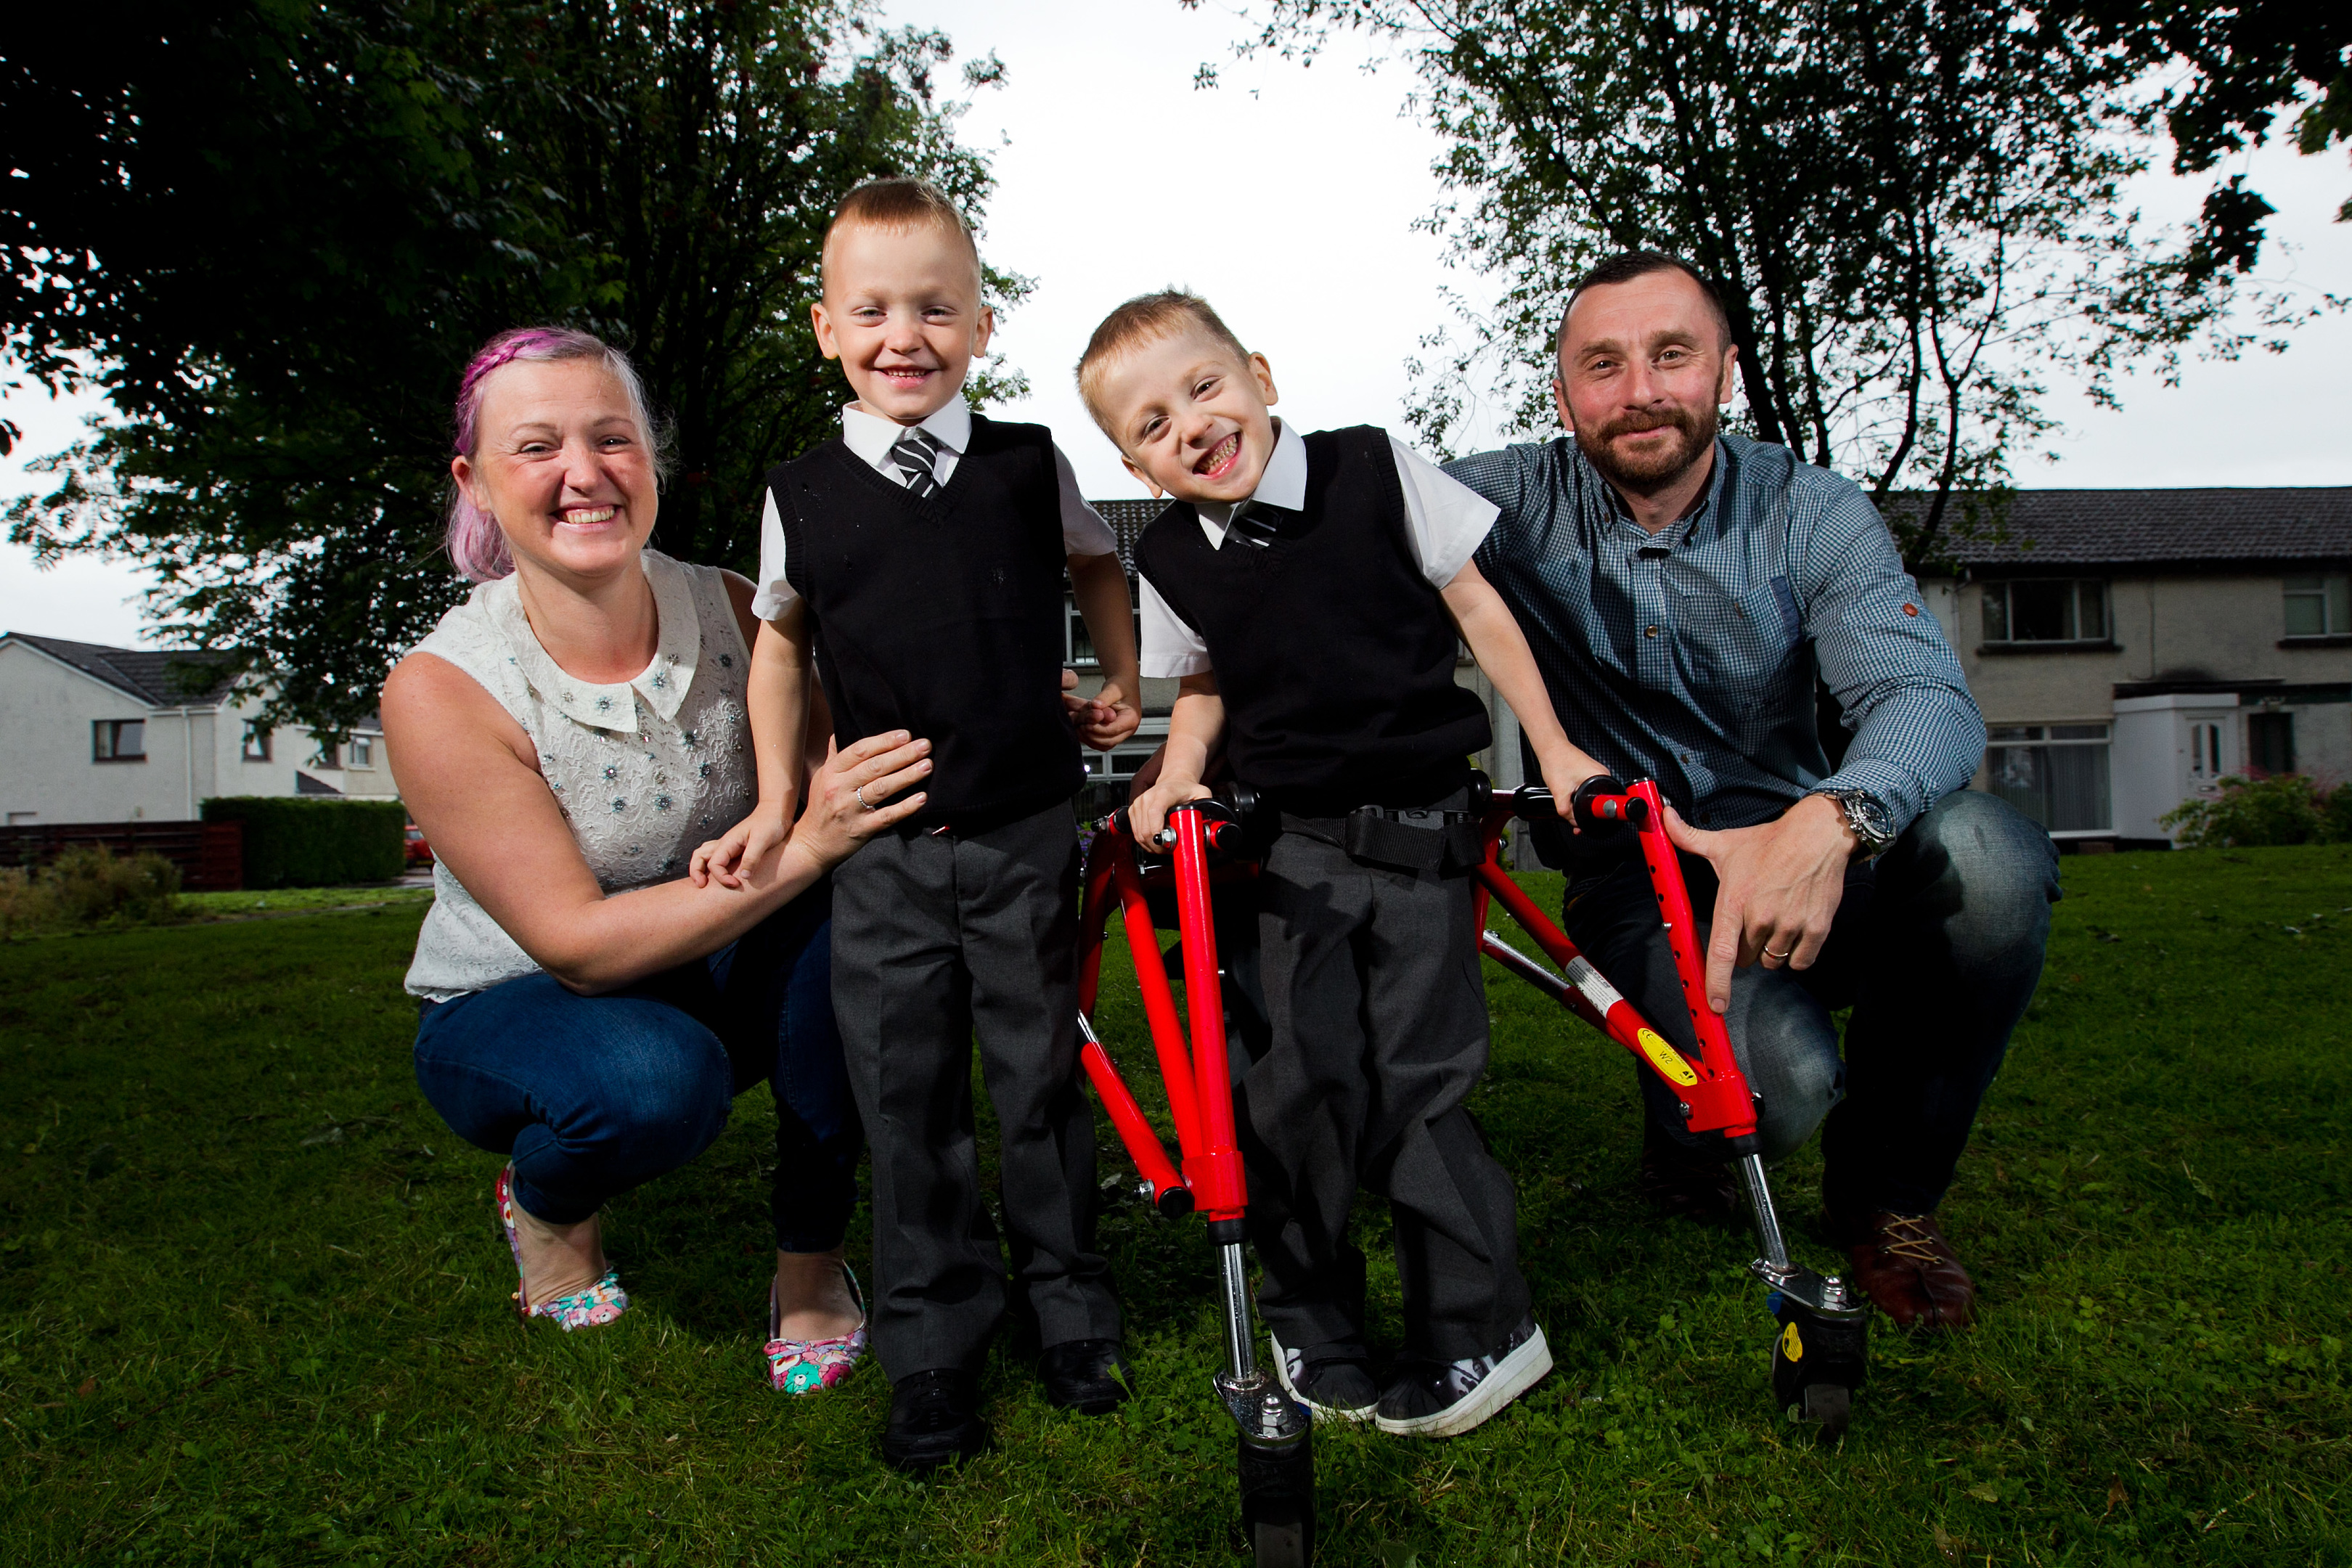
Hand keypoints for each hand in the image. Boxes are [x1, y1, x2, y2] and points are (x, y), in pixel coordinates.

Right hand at [690, 802, 791, 890]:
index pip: (714, 864)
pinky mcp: (736, 848)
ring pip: (705, 856)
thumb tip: (744, 876)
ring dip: (701, 868)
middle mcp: (725, 844)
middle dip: (696, 872)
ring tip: (704, 882)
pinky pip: (717, 858)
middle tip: (701, 886)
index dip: (722, 877)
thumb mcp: (762, 840)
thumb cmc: (769, 823)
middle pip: (699, 856)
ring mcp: (729, 845)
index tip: (736, 884)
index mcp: (728, 842)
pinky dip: (713, 867)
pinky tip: (722, 875)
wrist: (775, 812)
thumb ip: (752, 857)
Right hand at [787, 730, 932, 869]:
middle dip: (903, 754)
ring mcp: (850, 810)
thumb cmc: (821, 807)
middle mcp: (839, 788)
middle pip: (875, 767)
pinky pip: (886, 816)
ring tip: (927, 766)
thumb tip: (839, 733)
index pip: (860, 750)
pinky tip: (922, 798)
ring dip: (907, 775)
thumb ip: (833, 756)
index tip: (905, 735)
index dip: (884, 741)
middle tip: (925, 746)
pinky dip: (905, 807)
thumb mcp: (822, 778)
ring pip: (882, 788)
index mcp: (831, 772)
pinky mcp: (861, 829)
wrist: (811, 844)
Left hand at [1071, 677, 1140, 750]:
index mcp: (1132, 719)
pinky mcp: (1114, 734)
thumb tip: (1096, 706)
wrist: (1123, 685)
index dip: (1098, 729)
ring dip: (1090, 740)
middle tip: (1080, 726)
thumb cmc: (1121, 685)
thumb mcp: (1113, 688)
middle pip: (1109, 741)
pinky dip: (1091, 739)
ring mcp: (1121, 734)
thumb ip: (1104, 697)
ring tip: (1079, 729)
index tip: (1086, 723)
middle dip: (1092, 736)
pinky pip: (1102, 743)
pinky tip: (1082, 731)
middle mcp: (1128, 729)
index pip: (1113, 730)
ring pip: (1104, 745)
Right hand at [1126, 774, 1209, 846]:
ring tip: (1165, 845)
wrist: (1174, 780)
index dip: (1158, 832)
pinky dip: (1146, 841)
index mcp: (1163, 794)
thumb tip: (1207, 823)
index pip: (1154, 814)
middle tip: (1170, 848)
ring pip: (1139, 834)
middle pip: (1145, 830)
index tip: (1167, 843)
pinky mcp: (1134, 811)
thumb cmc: (1185, 788)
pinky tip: (1157, 839)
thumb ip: (1206, 805)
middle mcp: (1147, 798)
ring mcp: (1139, 805)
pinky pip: (1136, 833)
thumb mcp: (1201, 793)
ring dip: (1152, 845)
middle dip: (1158, 845)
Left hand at [1534, 749, 1608, 831]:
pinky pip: (1588, 791)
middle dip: (1585, 813)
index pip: (1604, 805)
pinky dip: (1580, 798)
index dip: (1594, 817)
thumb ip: (1566, 811)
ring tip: (1570, 805)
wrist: (1550, 748)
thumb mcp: (1559, 791)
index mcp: (1602, 777)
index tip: (1585, 823)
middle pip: (1598, 803)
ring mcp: (1597, 773)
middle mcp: (1603, 774)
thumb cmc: (1557, 761)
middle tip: (1574, 819)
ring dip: (1581, 806)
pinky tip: (1571, 798)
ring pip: (1592, 797)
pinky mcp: (1590, 774)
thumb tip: (1574, 823)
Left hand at [1663, 794, 1857, 1012]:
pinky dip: (1796, 955)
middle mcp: (1761, 917)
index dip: (1717, 983)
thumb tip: (1663, 819)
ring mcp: (1791, 925)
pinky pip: (1800, 962)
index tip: (1715, 1004)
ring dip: (1771, 951)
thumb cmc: (1769, 841)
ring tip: (1775, 920)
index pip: (1721, 953)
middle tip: (1752, 922)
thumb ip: (1688, 838)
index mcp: (1734, 901)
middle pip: (1746, 959)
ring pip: (1772, 961)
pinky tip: (1794, 932)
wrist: (1818, 835)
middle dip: (1745, 948)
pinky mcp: (1817, 929)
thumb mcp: (1725, 843)